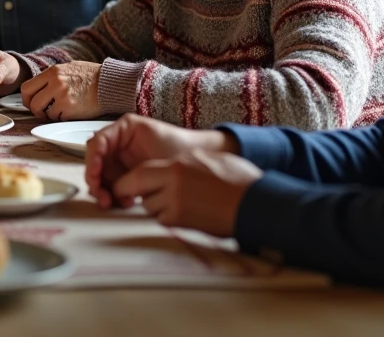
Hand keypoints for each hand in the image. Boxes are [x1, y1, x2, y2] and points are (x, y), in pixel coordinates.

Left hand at [21, 61, 101, 120]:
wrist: (109, 83)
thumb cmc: (90, 76)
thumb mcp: (68, 68)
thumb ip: (52, 76)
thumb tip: (38, 87)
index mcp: (52, 72)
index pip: (26, 88)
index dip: (27, 98)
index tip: (32, 102)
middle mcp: (55, 83)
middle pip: (32, 103)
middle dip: (36, 110)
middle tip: (43, 111)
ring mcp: (62, 97)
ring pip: (44, 113)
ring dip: (50, 114)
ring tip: (61, 109)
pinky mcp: (70, 109)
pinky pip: (58, 118)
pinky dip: (62, 117)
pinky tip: (71, 111)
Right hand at [84, 114, 235, 208]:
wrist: (198, 162)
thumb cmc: (180, 147)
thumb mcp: (153, 147)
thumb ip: (128, 154)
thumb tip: (105, 172)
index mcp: (123, 130)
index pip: (97, 143)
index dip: (92, 160)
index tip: (95, 175)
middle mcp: (118, 144)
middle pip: (95, 162)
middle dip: (96, 181)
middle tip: (103, 197)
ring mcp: (121, 160)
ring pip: (101, 177)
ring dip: (104, 191)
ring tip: (114, 203)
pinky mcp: (127, 175)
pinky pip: (113, 186)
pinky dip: (115, 196)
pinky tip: (125, 202)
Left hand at [111, 150, 262, 236]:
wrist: (256, 204)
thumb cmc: (237, 179)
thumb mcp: (204, 159)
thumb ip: (180, 163)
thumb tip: (165, 167)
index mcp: (175, 167)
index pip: (137, 174)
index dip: (128, 180)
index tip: (126, 184)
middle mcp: (172, 187)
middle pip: (138, 191)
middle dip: (138, 192)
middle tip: (146, 192)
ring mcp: (177, 207)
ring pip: (150, 207)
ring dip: (155, 204)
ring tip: (176, 199)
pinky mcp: (184, 224)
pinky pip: (163, 220)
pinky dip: (167, 217)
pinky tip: (184, 211)